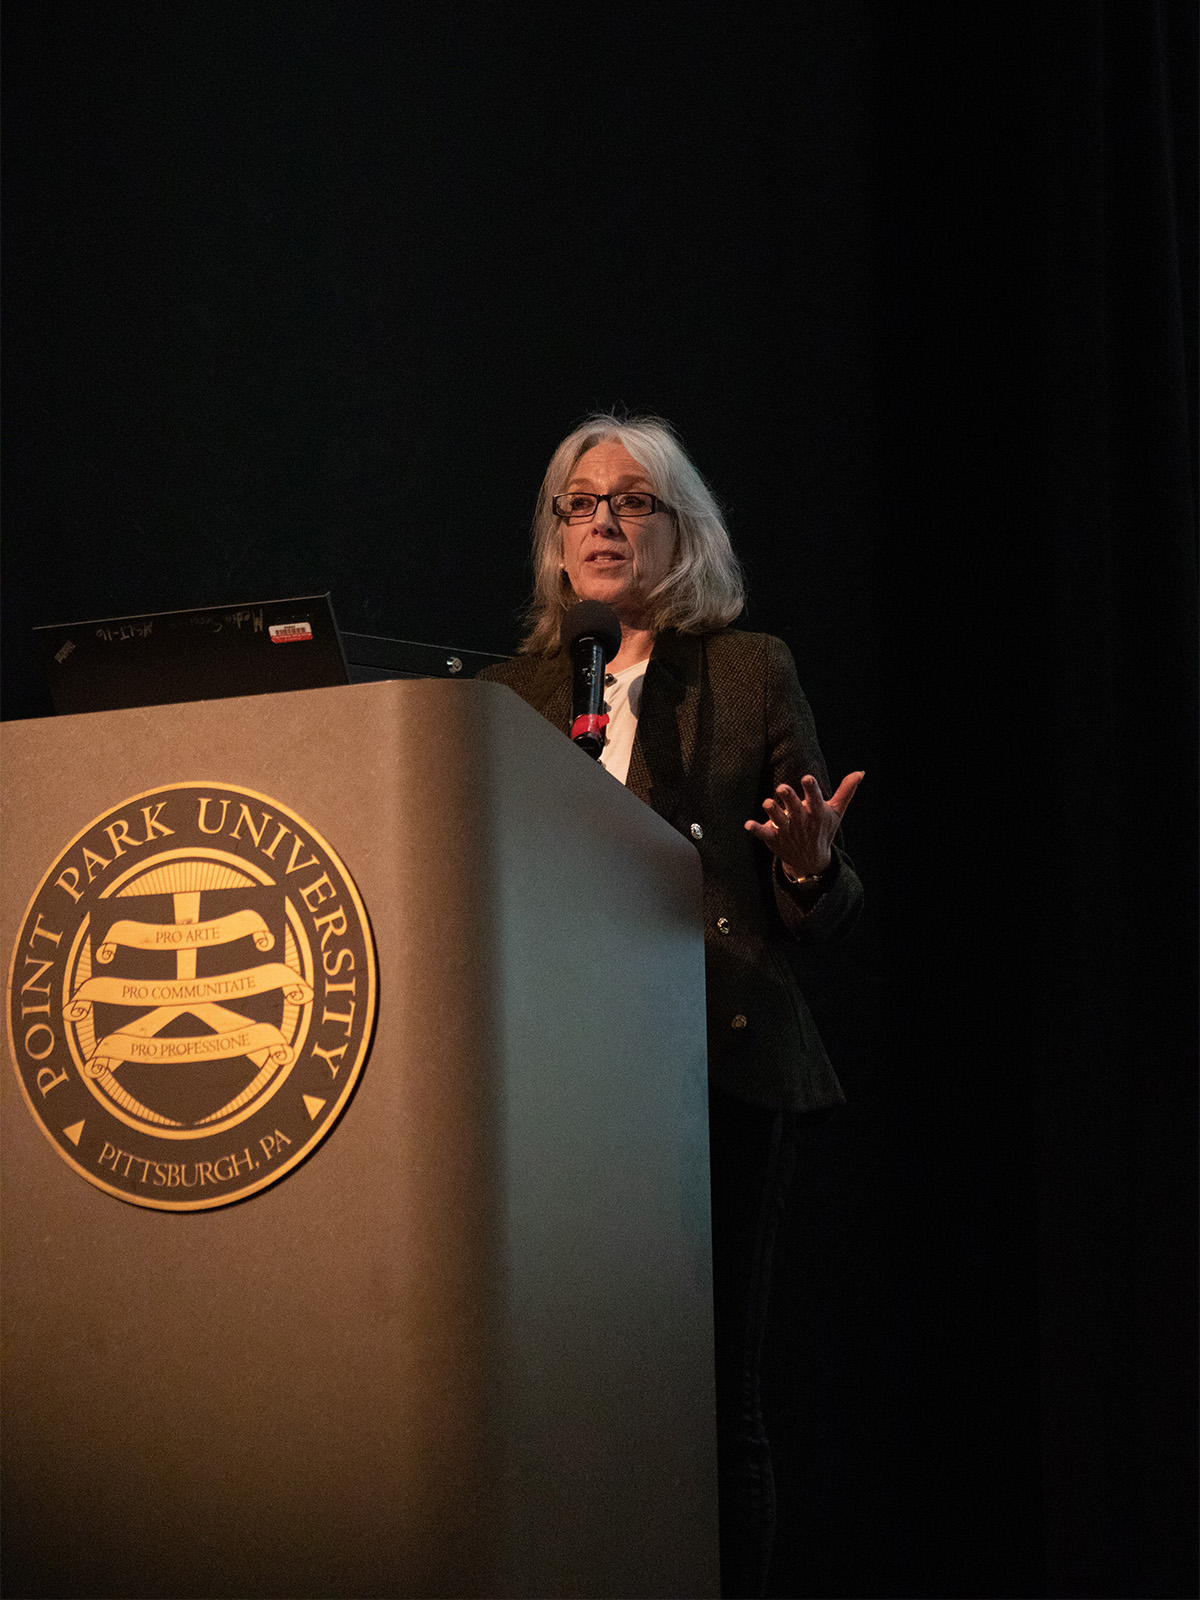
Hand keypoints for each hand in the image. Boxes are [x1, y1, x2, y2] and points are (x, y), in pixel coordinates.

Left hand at [744, 771, 863, 878]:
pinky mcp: (774, 838)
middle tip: (781, 788)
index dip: (811, 788)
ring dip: (773, 811)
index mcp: (817, 812)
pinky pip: (764, 833)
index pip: (815, 798)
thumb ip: (846, 791)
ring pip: (779, 819)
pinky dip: (756, 829)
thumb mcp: (836, 812)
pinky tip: (747, 825)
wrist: (811, 861)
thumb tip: (859, 772)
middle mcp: (802, 821)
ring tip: (767, 803)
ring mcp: (787, 830)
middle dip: (788, 798)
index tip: (807, 778)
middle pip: (794, 807)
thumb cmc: (823, 830)